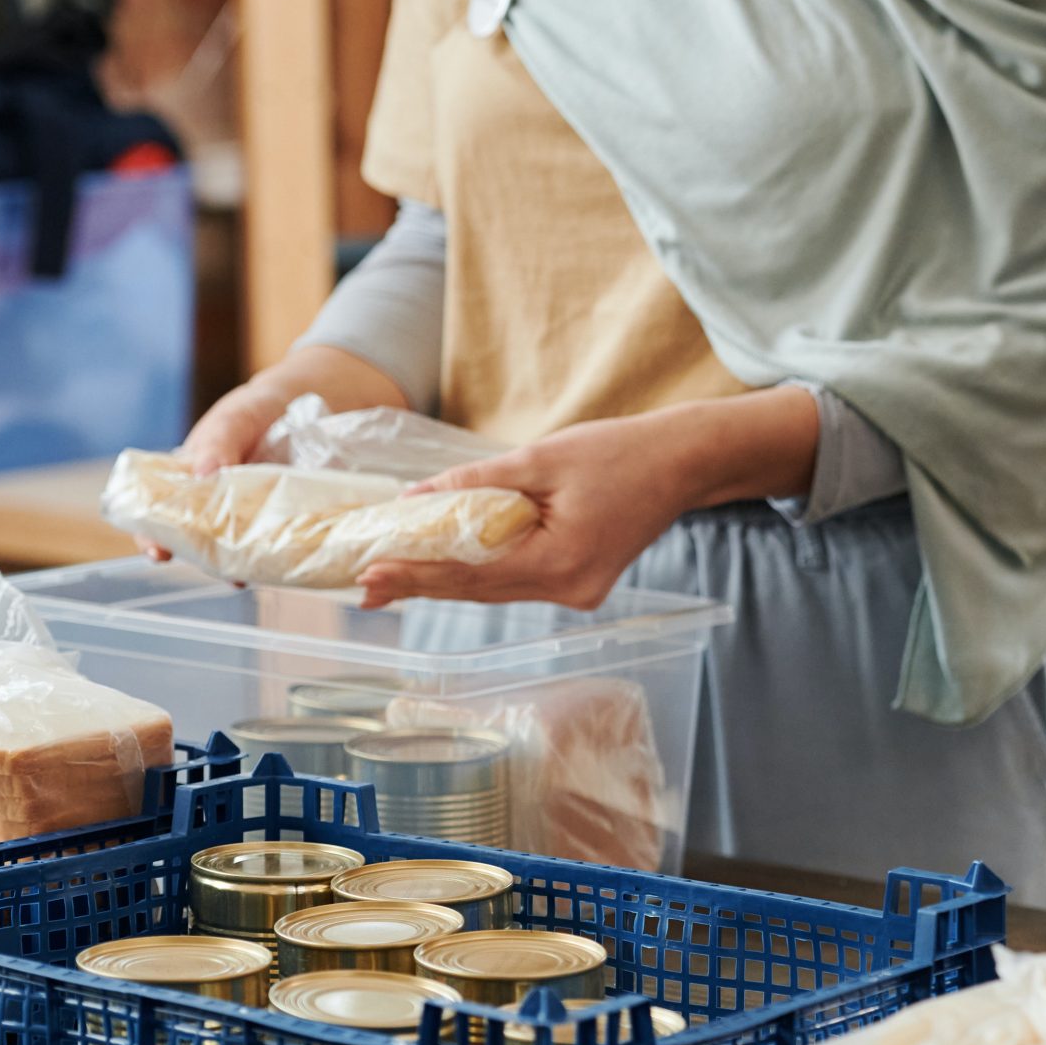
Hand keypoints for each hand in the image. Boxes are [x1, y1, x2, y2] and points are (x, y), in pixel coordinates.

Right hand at [138, 347, 409, 558]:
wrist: (311, 403)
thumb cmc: (257, 411)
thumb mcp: (235, 418)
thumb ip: (219, 443)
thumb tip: (202, 477)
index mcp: (189, 481)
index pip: (158, 514)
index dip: (153, 536)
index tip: (158, 553)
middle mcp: (214, 506)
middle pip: (199, 542)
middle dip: (207, 560)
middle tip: (224, 573)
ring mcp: (250, 519)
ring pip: (238, 551)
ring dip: (245, 565)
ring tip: (253, 573)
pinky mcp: (283, 523)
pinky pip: (277, 545)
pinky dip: (279, 556)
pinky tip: (287, 562)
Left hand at [355, 388, 822, 610]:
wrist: (682, 462)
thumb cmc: (620, 453)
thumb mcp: (541, 458)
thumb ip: (476, 483)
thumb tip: (415, 500)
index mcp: (560, 563)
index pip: (471, 575)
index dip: (416, 574)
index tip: (370, 575)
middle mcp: (569, 590)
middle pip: (479, 591)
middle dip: (420, 585)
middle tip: (363, 587)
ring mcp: (577, 591)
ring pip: (496, 588)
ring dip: (445, 579)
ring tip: (391, 576)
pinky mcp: (580, 581)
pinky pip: (518, 579)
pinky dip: (479, 569)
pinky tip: (444, 563)